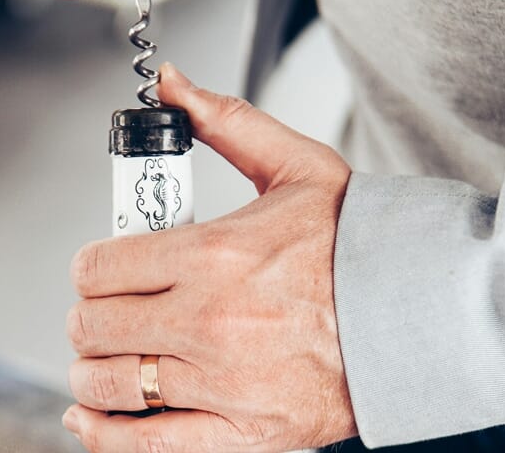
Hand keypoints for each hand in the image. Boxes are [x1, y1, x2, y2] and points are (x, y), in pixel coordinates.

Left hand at [63, 63, 356, 451]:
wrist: (415, 315)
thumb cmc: (356, 244)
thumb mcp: (295, 166)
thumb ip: (226, 122)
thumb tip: (172, 86)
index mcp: (214, 254)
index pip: (99, 267)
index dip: (89, 268)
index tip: (100, 269)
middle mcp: (210, 320)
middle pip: (94, 325)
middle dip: (89, 314)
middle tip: (106, 309)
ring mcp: (223, 382)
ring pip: (110, 382)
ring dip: (92, 369)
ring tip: (104, 356)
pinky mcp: (242, 430)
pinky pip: (146, 445)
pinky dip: (105, 434)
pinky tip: (90, 415)